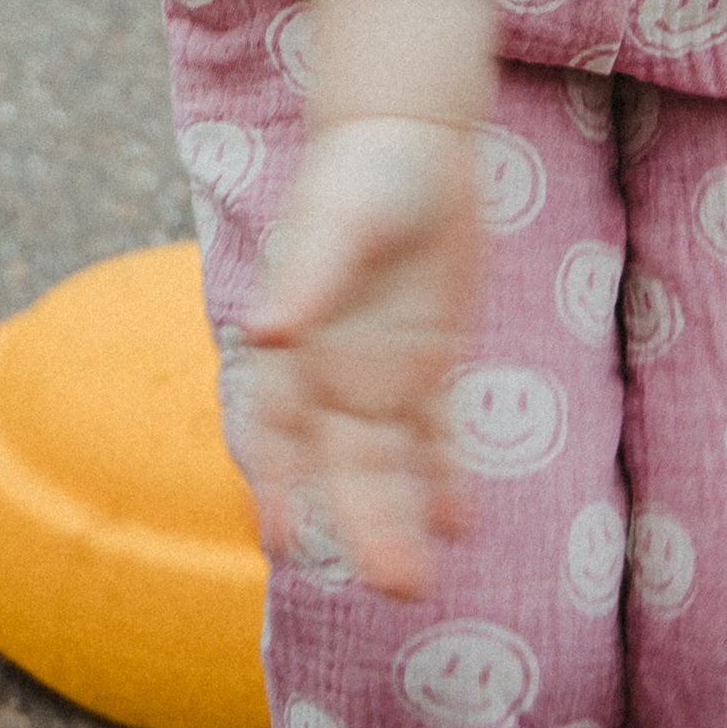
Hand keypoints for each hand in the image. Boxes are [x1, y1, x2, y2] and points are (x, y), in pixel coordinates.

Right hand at [246, 111, 480, 599]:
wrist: (410, 139)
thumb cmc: (360, 172)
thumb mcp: (338, 221)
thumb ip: (307, 278)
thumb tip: (265, 332)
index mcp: (299, 341)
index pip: (281, 428)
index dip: (280, 485)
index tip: (285, 545)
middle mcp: (334, 369)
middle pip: (344, 464)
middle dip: (362, 525)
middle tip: (390, 588)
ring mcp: (383, 369)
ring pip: (390, 464)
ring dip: (402, 520)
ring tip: (419, 586)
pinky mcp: (430, 360)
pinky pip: (437, 435)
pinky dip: (446, 479)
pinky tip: (461, 527)